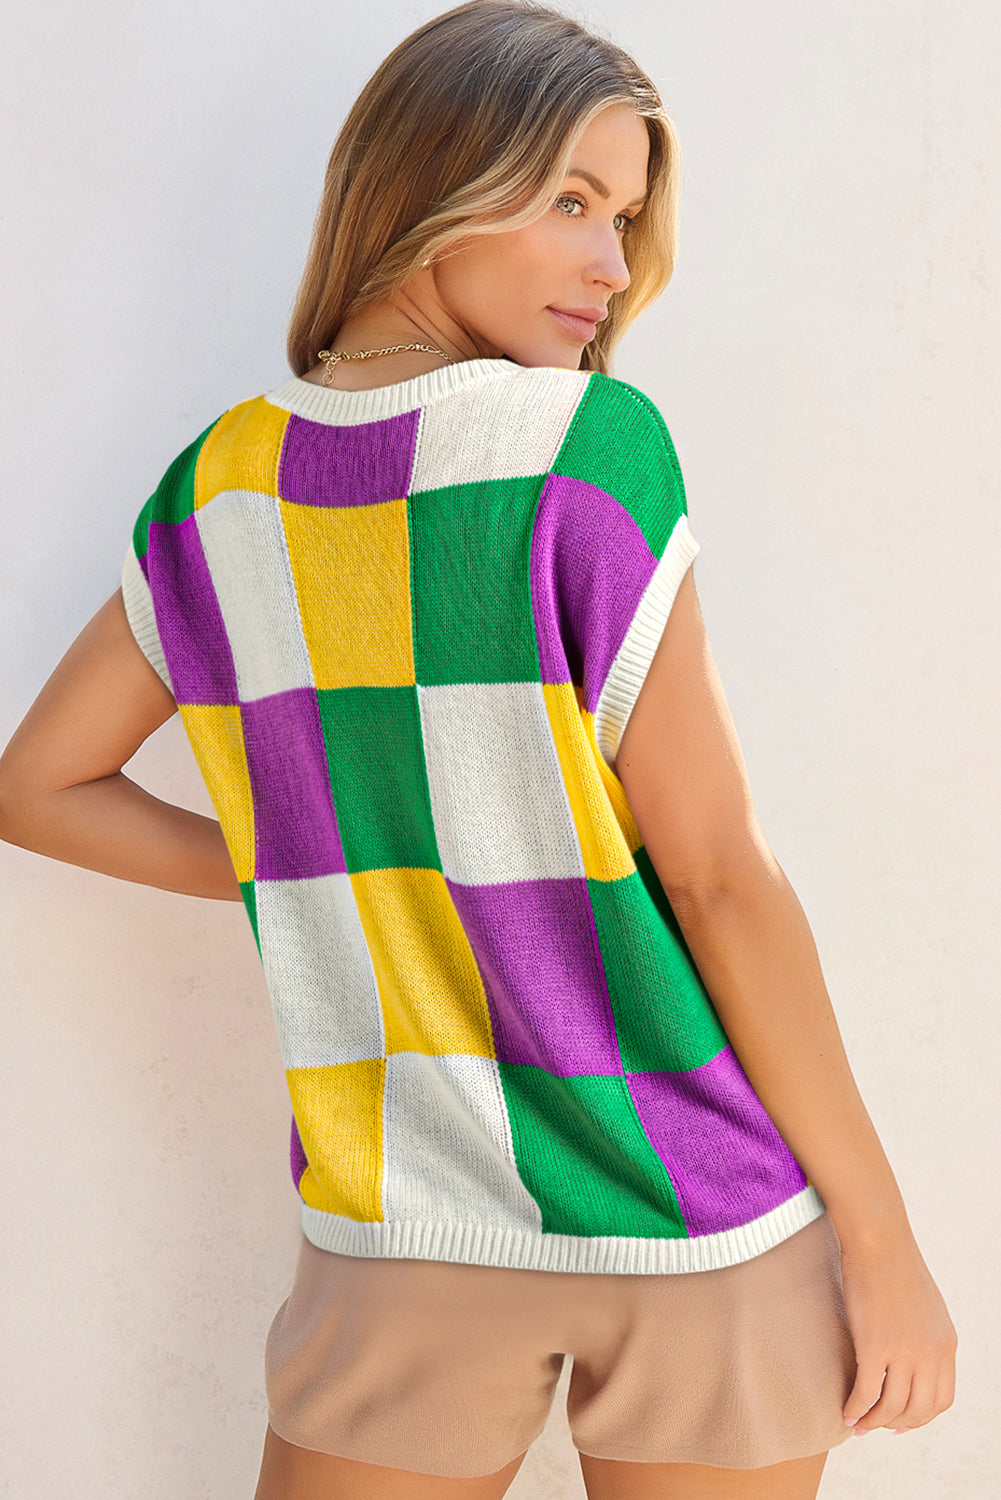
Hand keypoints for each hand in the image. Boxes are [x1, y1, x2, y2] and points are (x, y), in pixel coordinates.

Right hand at [839, 1225, 956, 1436]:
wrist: (878, 1238)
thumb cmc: (893, 1263)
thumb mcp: (926, 1305)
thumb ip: (926, 1334)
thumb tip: (913, 1357)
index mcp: (946, 1343)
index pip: (941, 1399)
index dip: (920, 1417)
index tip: (900, 1422)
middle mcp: (931, 1352)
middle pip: (919, 1410)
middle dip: (896, 1425)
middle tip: (875, 1426)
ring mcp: (904, 1351)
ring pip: (892, 1407)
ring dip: (873, 1422)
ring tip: (857, 1425)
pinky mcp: (875, 1346)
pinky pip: (867, 1393)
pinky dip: (856, 1409)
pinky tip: (845, 1412)